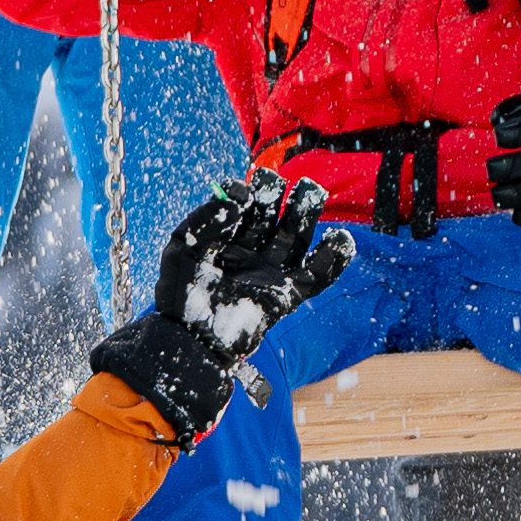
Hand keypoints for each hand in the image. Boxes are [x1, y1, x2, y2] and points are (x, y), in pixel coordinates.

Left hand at [92, 170, 353, 441]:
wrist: (191, 341)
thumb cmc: (181, 298)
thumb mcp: (183, 249)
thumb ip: (205, 219)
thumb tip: (239, 199)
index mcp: (225, 241)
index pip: (243, 208)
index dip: (248, 193)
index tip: (247, 188)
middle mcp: (250, 255)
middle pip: (273, 217)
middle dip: (280, 196)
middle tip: (287, 180)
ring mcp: (269, 274)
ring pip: (295, 237)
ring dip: (306, 213)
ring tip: (312, 190)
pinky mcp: (286, 296)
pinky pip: (316, 277)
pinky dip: (333, 260)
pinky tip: (339, 238)